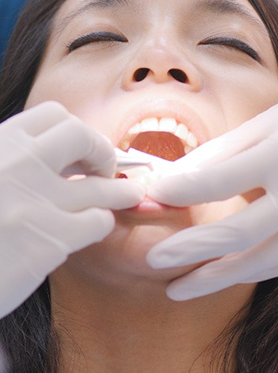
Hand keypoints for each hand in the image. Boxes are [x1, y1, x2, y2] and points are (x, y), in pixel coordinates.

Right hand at [0, 101, 144, 350]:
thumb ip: (15, 158)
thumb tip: (69, 154)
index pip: (52, 113)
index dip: (76, 129)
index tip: (83, 148)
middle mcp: (12, 164)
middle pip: (80, 135)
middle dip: (102, 150)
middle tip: (108, 168)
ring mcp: (32, 201)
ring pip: (99, 185)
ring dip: (117, 191)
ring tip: (128, 195)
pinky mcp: (48, 241)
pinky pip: (97, 222)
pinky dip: (101, 224)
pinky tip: (92, 228)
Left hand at [145, 103, 277, 300]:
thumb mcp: (261, 128)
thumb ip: (216, 154)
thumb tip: (167, 178)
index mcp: (277, 158)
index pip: (219, 180)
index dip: (181, 190)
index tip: (152, 196)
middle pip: (238, 233)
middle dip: (190, 249)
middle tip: (153, 260)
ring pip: (262, 262)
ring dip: (216, 278)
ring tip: (177, 288)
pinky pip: (277, 264)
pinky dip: (245, 272)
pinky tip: (217, 275)